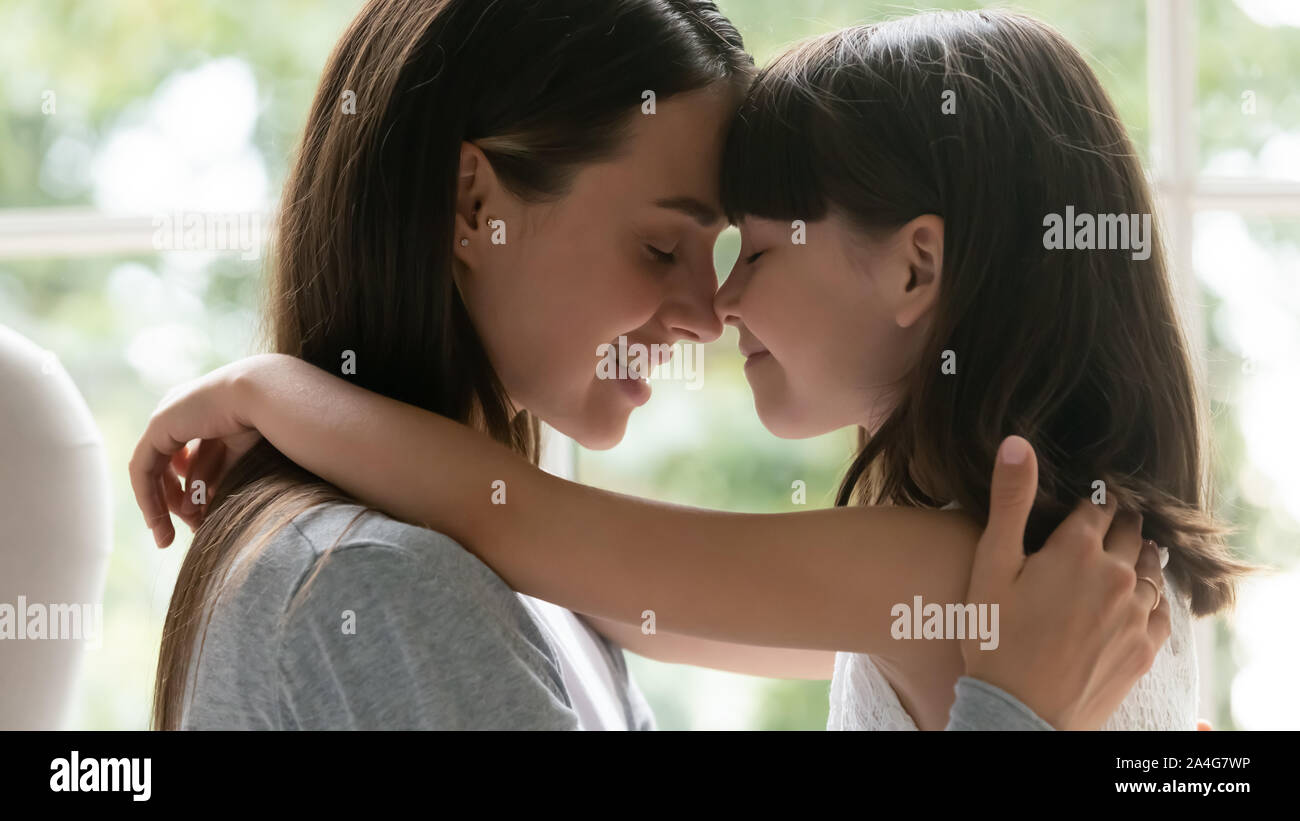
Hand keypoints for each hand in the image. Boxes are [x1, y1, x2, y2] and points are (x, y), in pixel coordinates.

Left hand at [128, 357, 267, 548]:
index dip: (190, 489)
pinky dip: (148, 498)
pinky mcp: (158, 426)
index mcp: (203, 412)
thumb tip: (201, 508)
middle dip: (173, 503)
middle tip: (185, 533)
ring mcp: (167, 416)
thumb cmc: (268, 422)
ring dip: (164, 506)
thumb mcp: (238, 456)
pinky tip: (157, 522)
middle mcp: (181, 411)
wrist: (266, 395)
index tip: (197, 518)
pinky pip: (143, 470)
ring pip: (154, 472)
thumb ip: (218, 477)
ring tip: (175, 533)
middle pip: (168, 466)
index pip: (186, 456)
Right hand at [961, 435, 1171, 729]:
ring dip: (1137, 557)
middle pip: (1130, 532)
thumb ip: (1010, 500)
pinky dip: (1149, 597)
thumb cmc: (995, 636)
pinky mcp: (1145, 647)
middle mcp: (1116, 574)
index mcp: (1078, 549)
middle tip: (1105, 525)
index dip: (1093, 501)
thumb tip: (1018, 442)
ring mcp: (1136, 612)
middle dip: (1118, 524)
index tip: (1089, 501)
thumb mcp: (992, 563)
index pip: (1099, 506)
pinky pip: (1160, 609)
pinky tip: (1133, 600)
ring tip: (1123, 555)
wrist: (1018, 711)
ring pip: (1149, 568)